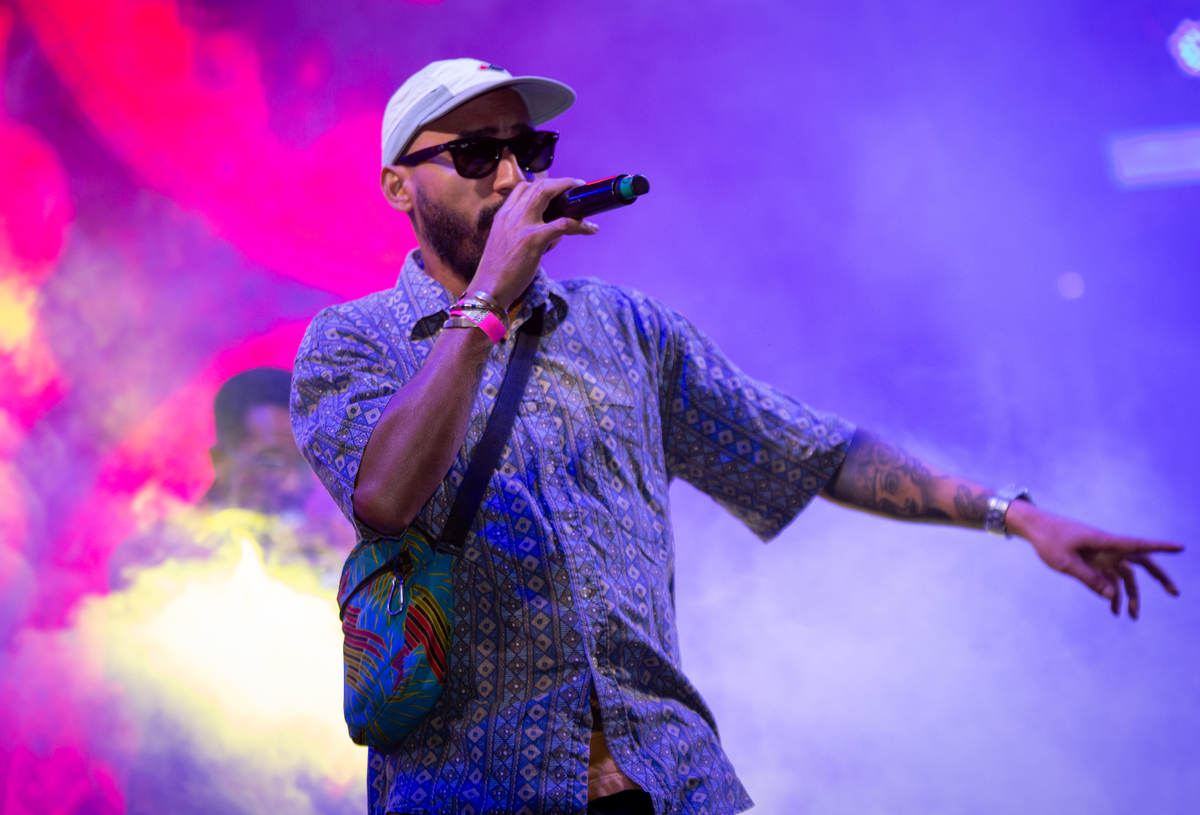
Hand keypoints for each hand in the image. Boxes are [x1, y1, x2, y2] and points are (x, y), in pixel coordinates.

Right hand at [472, 177, 598, 308]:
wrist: (488, 289)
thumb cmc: (497, 272)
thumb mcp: (502, 243)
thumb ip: (517, 232)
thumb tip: (544, 233)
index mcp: (503, 215)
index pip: (522, 188)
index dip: (542, 184)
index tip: (556, 189)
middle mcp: (511, 215)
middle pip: (538, 185)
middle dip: (561, 182)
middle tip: (576, 186)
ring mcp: (522, 225)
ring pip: (547, 194)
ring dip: (569, 191)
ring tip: (585, 201)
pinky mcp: (534, 240)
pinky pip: (562, 224)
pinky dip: (579, 224)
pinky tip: (589, 229)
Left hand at [1006, 500, 1182, 618]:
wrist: (1034, 527)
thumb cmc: (1049, 540)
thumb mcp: (1065, 562)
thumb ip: (1089, 578)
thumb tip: (1112, 595)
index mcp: (1105, 542)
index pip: (1138, 545)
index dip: (1161, 547)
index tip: (1182, 547)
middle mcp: (1108, 548)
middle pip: (1141, 562)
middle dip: (1159, 577)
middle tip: (1175, 593)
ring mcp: (1101, 554)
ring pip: (1124, 575)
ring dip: (1130, 595)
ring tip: (1132, 617)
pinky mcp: (1092, 560)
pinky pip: (1108, 577)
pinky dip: (1112, 592)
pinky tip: (1113, 609)